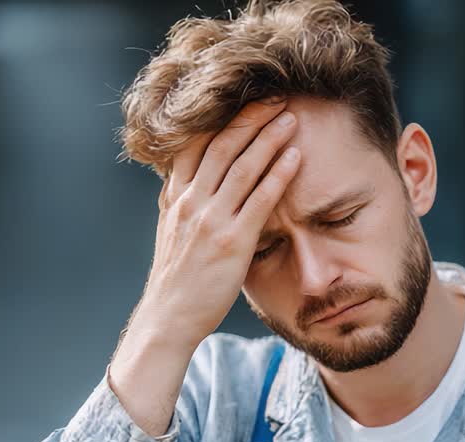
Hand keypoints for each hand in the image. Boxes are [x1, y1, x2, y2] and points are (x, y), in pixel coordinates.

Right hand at [133, 97, 301, 348]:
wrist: (169, 318)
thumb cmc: (176, 278)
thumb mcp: (170, 230)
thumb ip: (181, 201)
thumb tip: (189, 177)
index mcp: (175, 196)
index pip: (196, 143)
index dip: (223, 118)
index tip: (246, 101)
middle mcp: (190, 202)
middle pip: (222, 146)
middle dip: (251, 119)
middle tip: (277, 100)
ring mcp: (210, 221)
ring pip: (242, 167)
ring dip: (269, 139)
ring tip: (291, 119)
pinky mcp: (231, 242)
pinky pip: (259, 200)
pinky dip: (278, 175)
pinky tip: (295, 158)